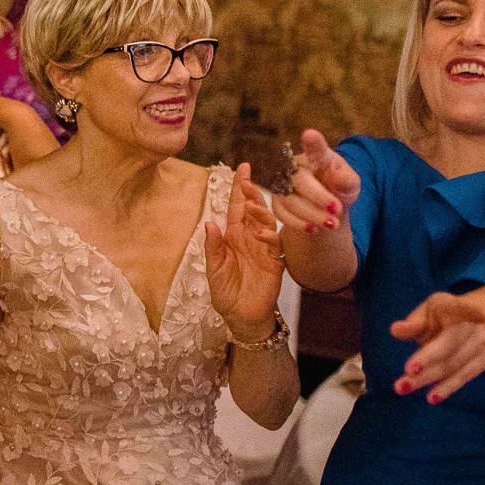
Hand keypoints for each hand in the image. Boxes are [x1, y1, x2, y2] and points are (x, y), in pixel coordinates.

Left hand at [206, 163, 287, 332]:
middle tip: (248, 178)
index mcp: (233, 236)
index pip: (236, 207)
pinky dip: (268, 236)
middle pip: (253, 209)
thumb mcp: (214, 269)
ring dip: (259, 211)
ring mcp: (264, 248)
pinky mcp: (275, 262)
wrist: (242, 316)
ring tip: (250, 202)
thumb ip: (213, 247)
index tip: (243, 168)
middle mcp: (250, 237)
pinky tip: (259, 232)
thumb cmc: (226, 292)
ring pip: (265, 222)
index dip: (239, 188)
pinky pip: (275, 244)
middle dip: (251, 192)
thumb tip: (210, 223)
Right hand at [272, 128, 360, 234]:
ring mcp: (283, 183)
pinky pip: (282, 214)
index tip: (310, 135)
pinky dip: (299, 223)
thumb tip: (341, 179)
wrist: (328, 209)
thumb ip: (348, 181)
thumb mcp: (351, 186)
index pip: (315, 148)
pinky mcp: (277, 201)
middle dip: (319, 198)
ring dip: (312, 215)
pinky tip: (314, 228)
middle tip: (337, 210)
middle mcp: (296, 166)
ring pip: (290, 199)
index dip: (312, 142)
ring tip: (331, 224)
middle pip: (300, 180)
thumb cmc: (339, 189)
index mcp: (319, 157)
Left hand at [391, 291, 484, 402]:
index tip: (483, 316)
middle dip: (427, 359)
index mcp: (452, 306)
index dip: (468, 309)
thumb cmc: (439, 319)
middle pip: (450, 343)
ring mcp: (481, 342)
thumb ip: (413, 324)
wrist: (473, 323)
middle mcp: (471, 324)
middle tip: (406, 372)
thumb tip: (396, 329)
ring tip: (405, 387)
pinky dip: (447, 387)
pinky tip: (432, 397)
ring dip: (429, 378)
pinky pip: (464, 376)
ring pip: (453, 363)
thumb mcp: (425, 315)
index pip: (459, 306)